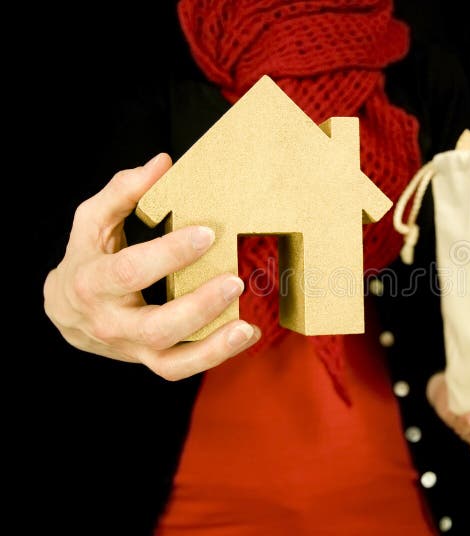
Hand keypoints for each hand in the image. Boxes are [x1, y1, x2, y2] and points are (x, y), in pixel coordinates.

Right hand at [43, 153, 260, 379]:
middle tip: (234, 280)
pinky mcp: (150, 361)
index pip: (130, 272)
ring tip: (246, 325)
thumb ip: (124, 191)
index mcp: (92, 283)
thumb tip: (163, 163)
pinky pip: (183, 368)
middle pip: (155, 325)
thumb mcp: (93, 221)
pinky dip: (216, 356)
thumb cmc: (87, 258)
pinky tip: (246, 333)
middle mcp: (111, 323)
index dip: (168, 254)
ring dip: (213, 346)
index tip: (206, 233)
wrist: (67, 312)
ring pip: (171, 361)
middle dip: (198, 306)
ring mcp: (132, 348)